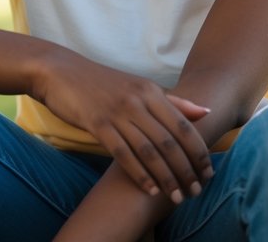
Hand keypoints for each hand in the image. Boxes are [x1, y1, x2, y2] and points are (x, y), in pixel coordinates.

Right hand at [35, 53, 211, 203]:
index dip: (198, 152)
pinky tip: (150, 189)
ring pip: (149, 151)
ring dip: (165, 177)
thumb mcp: (138, 86)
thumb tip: (205, 112)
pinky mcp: (97, 123)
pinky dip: (139, 174)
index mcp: (150, 91)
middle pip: (169, 141)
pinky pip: (123, 154)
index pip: (183, 126)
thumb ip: (172, 101)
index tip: (208, 173)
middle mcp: (137, 100)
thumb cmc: (100, 82)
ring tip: (176, 196)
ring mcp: (117, 112)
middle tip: (195, 191)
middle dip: (185, 170)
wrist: (60, 71)